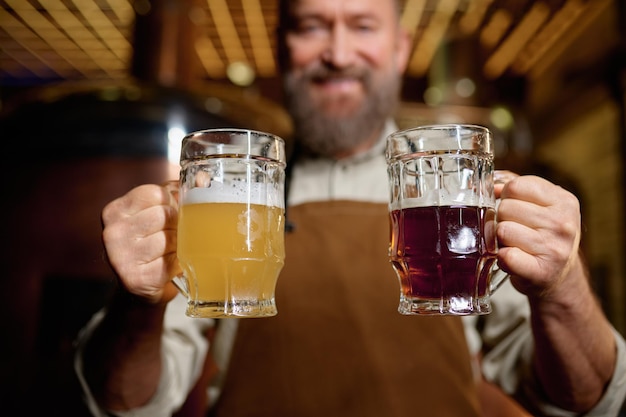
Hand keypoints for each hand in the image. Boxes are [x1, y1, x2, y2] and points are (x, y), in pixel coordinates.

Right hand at [101, 183, 180, 303]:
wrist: (142, 285)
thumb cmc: (152, 243)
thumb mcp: (159, 211)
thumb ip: (177, 191)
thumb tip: (203, 179)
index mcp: (115, 210)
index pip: (155, 194)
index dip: (173, 203)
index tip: (174, 212)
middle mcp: (112, 232)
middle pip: (164, 215)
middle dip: (178, 225)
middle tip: (176, 235)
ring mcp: (121, 257)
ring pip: (169, 239)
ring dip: (179, 245)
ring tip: (173, 251)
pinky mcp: (135, 278)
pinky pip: (170, 262)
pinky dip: (177, 263)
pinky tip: (171, 266)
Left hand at [494, 172, 583, 302]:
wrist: (559, 276)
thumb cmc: (544, 236)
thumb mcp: (541, 206)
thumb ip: (516, 188)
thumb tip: (492, 184)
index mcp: (564, 201)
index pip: (516, 186)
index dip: (506, 196)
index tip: (514, 207)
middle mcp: (563, 224)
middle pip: (506, 208)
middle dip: (502, 218)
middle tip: (514, 230)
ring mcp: (554, 248)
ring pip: (503, 230)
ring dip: (500, 238)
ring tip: (513, 244)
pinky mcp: (542, 272)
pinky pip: (506, 256)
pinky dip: (502, 257)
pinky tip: (511, 258)